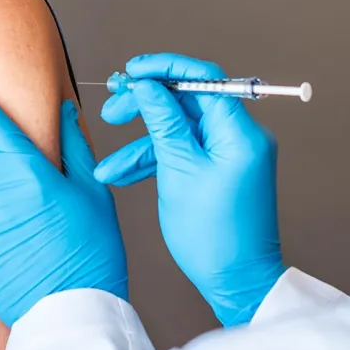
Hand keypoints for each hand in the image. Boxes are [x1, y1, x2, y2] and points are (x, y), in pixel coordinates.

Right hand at [93, 53, 284, 326]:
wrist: (237, 281)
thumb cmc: (215, 234)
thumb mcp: (179, 170)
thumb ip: (163, 121)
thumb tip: (149, 85)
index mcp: (240, 131)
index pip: (203, 78)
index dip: (165, 68)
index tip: (132, 71)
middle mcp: (240, 136)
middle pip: (187, 99)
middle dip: (146, 103)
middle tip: (112, 107)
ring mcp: (229, 153)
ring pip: (179, 128)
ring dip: (142, 139)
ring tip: (109, 155)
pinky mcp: (219, 169)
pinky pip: (184, 151)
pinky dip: (154, 159)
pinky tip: (122, 174)